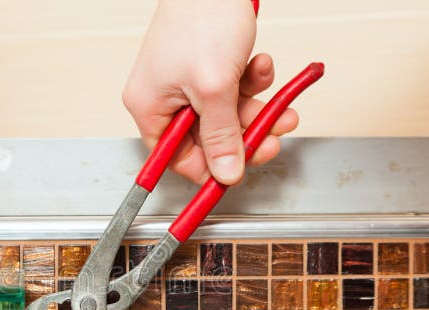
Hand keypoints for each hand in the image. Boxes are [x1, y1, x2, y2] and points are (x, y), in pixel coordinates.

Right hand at [123, 0, 298, 184]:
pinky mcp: (208, 67)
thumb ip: (222, 136)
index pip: (176, 159)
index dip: (210, 169)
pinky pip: (234, 90)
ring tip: (279, 104)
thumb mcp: (215, 88)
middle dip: (244, 136)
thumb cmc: (202, 17)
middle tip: (271, 137)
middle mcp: (164, 98)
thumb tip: (225, 174)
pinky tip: (260, 66)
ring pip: (227, 115)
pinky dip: (252, 82)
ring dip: (256, 110)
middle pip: (208, 139)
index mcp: (150, 107)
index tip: (238, 173)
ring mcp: (187, 82)